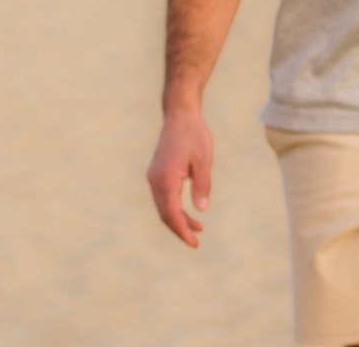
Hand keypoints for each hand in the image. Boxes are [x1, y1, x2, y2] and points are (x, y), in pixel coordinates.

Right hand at [146, 109, 213, 246]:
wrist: (180, 115)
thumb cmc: (195, 135)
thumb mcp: (204, 160)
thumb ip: (203, 185)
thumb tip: (201, 209)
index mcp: (166, 178)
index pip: (171, 213)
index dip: (182, 230)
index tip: (194, 242)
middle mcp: (155, 180)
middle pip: (165, 213)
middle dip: (179, 229)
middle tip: (196, 242)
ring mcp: (154, 177)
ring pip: (163, 206)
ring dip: (178, 219)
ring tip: (198, 228)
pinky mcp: (157, 174)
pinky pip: (164, 197)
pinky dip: (175, 207)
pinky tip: (190, 212)